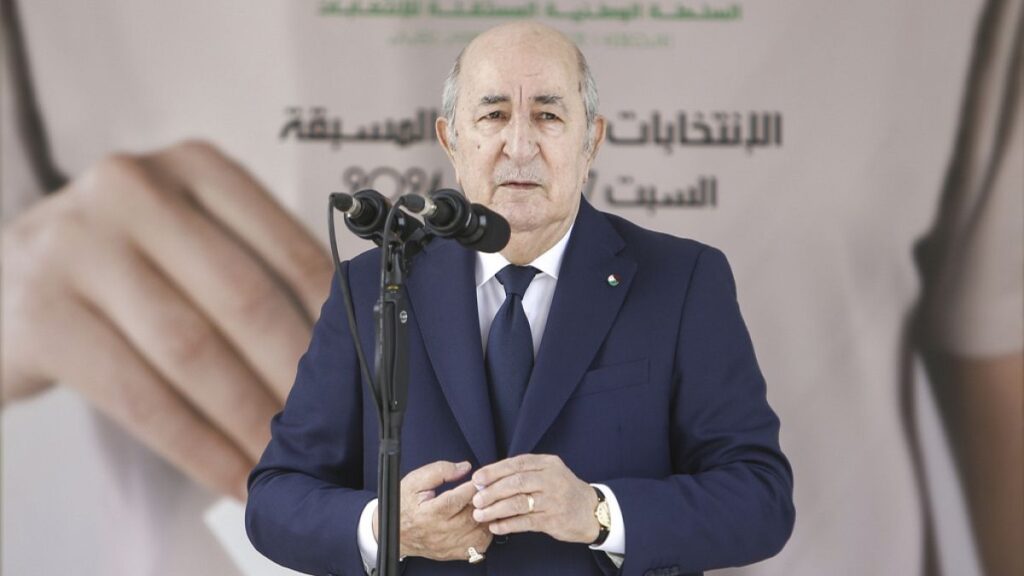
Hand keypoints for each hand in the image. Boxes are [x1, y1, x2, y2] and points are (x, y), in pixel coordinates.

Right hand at [1, 140, 331, 499]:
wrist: (4, 283)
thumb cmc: (123, 264)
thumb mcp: (186, 234)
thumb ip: (253, 266)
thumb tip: (342, 347)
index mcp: (194, 166)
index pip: (288, 248)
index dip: (332, 321)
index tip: (363, 371)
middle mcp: (134, 189)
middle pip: (244, 297)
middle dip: (294, 376)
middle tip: (332, 428)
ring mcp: (79, 247)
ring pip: (192, 349)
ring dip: (249, 418)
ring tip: (285, 459)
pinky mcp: (41, 315)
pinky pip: (139, 397)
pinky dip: (196, 446)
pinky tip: (230, 474)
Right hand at [373, 460, 492, 560]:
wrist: (393, 532)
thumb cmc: (403, 504)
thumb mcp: (415, 480)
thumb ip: (440, 470)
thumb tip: (464, 467)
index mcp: (429, 512)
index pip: (458, 499)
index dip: (472, 486)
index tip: (480, 479)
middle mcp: (440, 531)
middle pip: (472, 516)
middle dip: (483, 501)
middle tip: (486, 490)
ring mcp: (448, 544)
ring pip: (479, 531)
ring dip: (486, 516)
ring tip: (485, 505)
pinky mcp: (453, 552)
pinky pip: (479, 545)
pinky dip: (485, 532)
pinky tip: (480, 521)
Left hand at [471, 454, 598, 543]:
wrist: (591, 511)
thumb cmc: (562, 490)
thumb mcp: (548, 473)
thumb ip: (523, 473)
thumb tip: (488, 480)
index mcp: (548, 464)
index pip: (517, 464)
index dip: (494, 471)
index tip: (477, 479)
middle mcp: (552, 479)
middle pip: (516, 482)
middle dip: (492, 491)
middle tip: (476, 499)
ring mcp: (554, 500)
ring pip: (519, 503)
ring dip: (496, 509)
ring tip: (480, 514)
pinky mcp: (554, 520)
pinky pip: (525, 522)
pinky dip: (508, 524)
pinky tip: (495, 526)